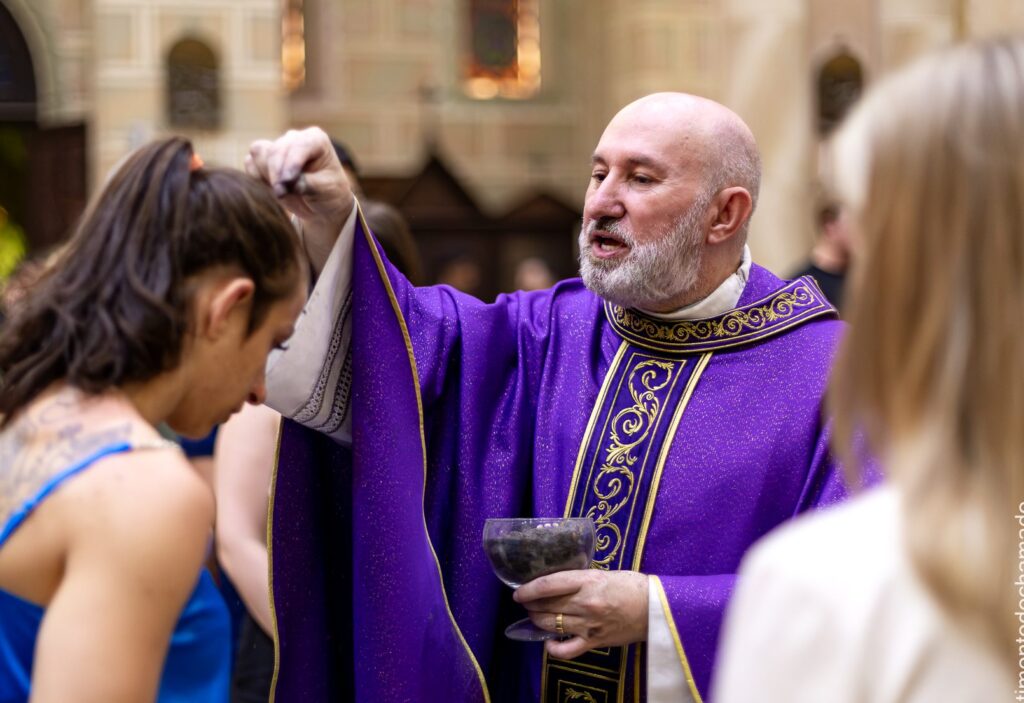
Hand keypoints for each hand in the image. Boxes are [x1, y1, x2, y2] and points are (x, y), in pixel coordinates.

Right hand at [246, 127, 354, 273]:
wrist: (320, 205)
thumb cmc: (329, 194)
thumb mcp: (326, 191)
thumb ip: (308, 185)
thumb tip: (290, 183)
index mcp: (315, 139)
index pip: (298, 146)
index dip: (291, 163)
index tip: (287, 182)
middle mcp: (294, 138)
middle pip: (276, 149)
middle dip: (276, 173)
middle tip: (281, 194)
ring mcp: (278, 146)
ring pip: (260, 153)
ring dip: (266, 175)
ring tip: (281, 192)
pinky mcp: (263, 158)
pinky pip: (251, 163)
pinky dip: (256, 177)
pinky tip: (272, 189)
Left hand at [514, 569, 648, 659]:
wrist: (655, 607)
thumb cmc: (631, 585)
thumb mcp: (602, 573)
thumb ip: (579, 579)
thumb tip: (555, 583)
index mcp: (587, 581)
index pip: (548, 585)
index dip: (528, 589)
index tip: (519, 592)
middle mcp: (585, 603)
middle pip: (545, 606)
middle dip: (530, 604)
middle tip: (526, 602)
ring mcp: (588, 624)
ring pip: (550, 625)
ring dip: (537, 620)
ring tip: (535, 616)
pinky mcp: (594, 642)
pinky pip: (566, 650)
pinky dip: (552, 648)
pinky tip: (548, 642)